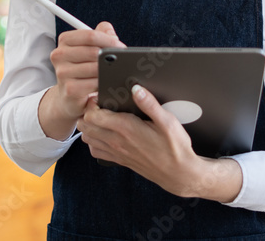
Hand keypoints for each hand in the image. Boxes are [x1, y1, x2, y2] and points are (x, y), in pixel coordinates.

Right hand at [38, 22, 123, 139]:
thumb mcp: (89, 48)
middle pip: (93, 51)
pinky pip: (94, 83)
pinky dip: (103, 83)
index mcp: (65, 40)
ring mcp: (62, 72)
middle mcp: (59, 55)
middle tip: (122, 61)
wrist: (68, 96)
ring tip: (115, 72)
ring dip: (109, 71)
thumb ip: (101, 35)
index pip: (90, 35)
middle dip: (112, 56)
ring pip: (95, 68)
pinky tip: (106, 83)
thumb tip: (112, 34)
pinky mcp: (69, 89)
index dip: (109, 40)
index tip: (121, 47)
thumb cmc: (82, 69)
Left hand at [78, 84, 242, 201]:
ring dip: (88, 126)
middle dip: (86, 112)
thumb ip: (150, 104)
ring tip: (99, 117)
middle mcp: (117, 141)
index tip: (99, 97)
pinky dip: (94, 141)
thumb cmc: (175, 148)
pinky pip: (95, 151)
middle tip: (98, 104)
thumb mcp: (168, 121)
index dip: (92, 103)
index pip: (92, 115)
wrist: (179, 174)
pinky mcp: (119, 160)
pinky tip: (104, 134)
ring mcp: (116, 153)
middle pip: (85, 126)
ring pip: (87, 139)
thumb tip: (136, 88)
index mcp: (126, 129)